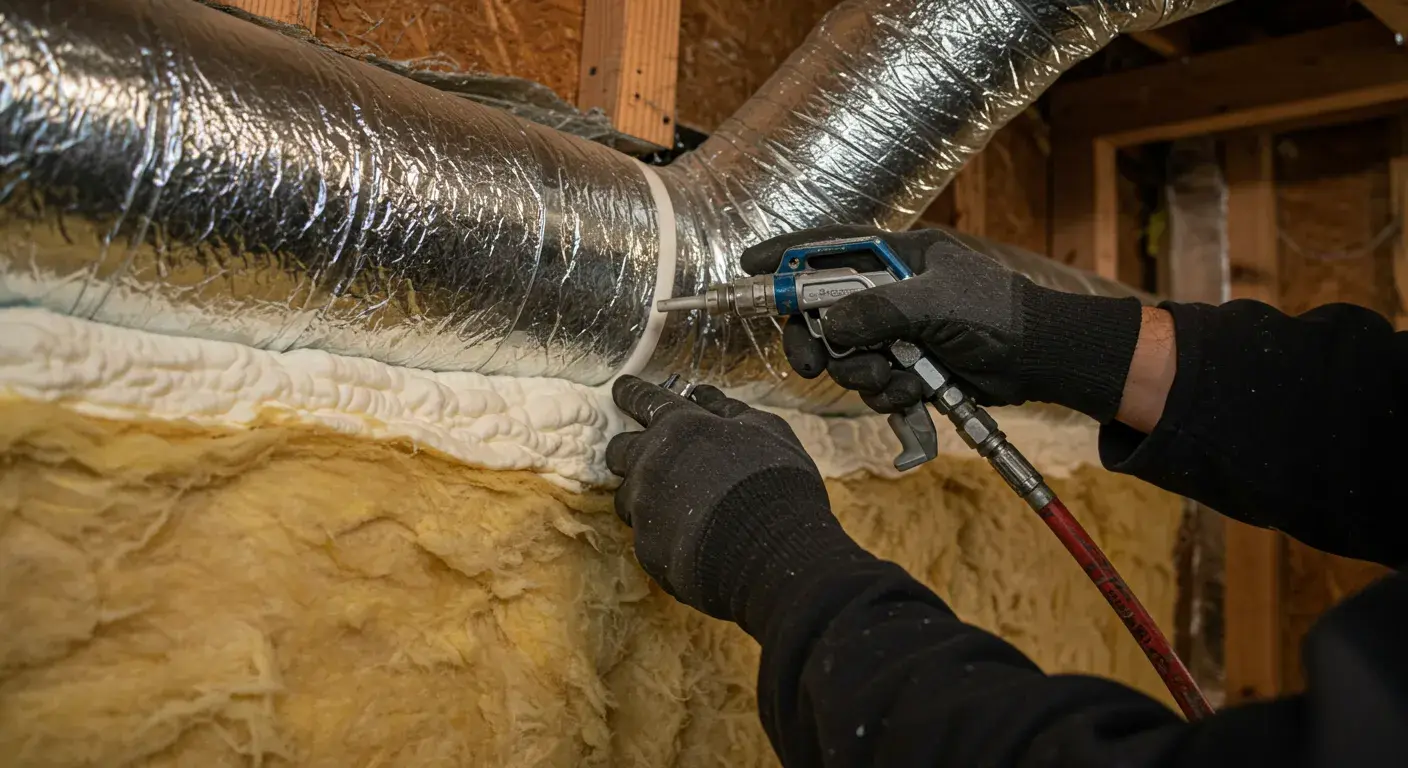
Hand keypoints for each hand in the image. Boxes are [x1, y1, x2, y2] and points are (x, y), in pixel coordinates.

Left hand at [607, 375, 861, 631]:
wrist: (770, 548)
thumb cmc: (774, 480)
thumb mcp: (765, 429)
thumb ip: (728, 409)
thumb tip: (701, 394)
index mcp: (678, 426)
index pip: (642, 398)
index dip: (631, 393)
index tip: (622, 389)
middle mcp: (650, 462)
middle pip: (618, 450)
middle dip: (628, 451)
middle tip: (649, 458)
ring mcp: (644, 507)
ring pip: (627, 497)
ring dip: (644, 497)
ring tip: (675, 509)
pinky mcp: (646, 548)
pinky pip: (646, 536)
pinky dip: (663, 534)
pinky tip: (688, 541)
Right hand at [741, 225, 1144, 421]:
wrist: (1037, 358)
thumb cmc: (996, 313)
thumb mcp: (936, 303)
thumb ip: (879, 309)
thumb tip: (830, 324)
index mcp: (894, 257)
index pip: (827, 247)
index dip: (784, 256)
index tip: (749, 266)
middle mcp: (887, 291)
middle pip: (821, 311)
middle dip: (816, 340)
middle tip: (812, 362)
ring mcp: (894, 330)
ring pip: (844, 355)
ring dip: (864, 374)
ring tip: (899, 375)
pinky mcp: (904, 365)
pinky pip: (871, 383)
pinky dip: (889, 392)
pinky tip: (916, 388)